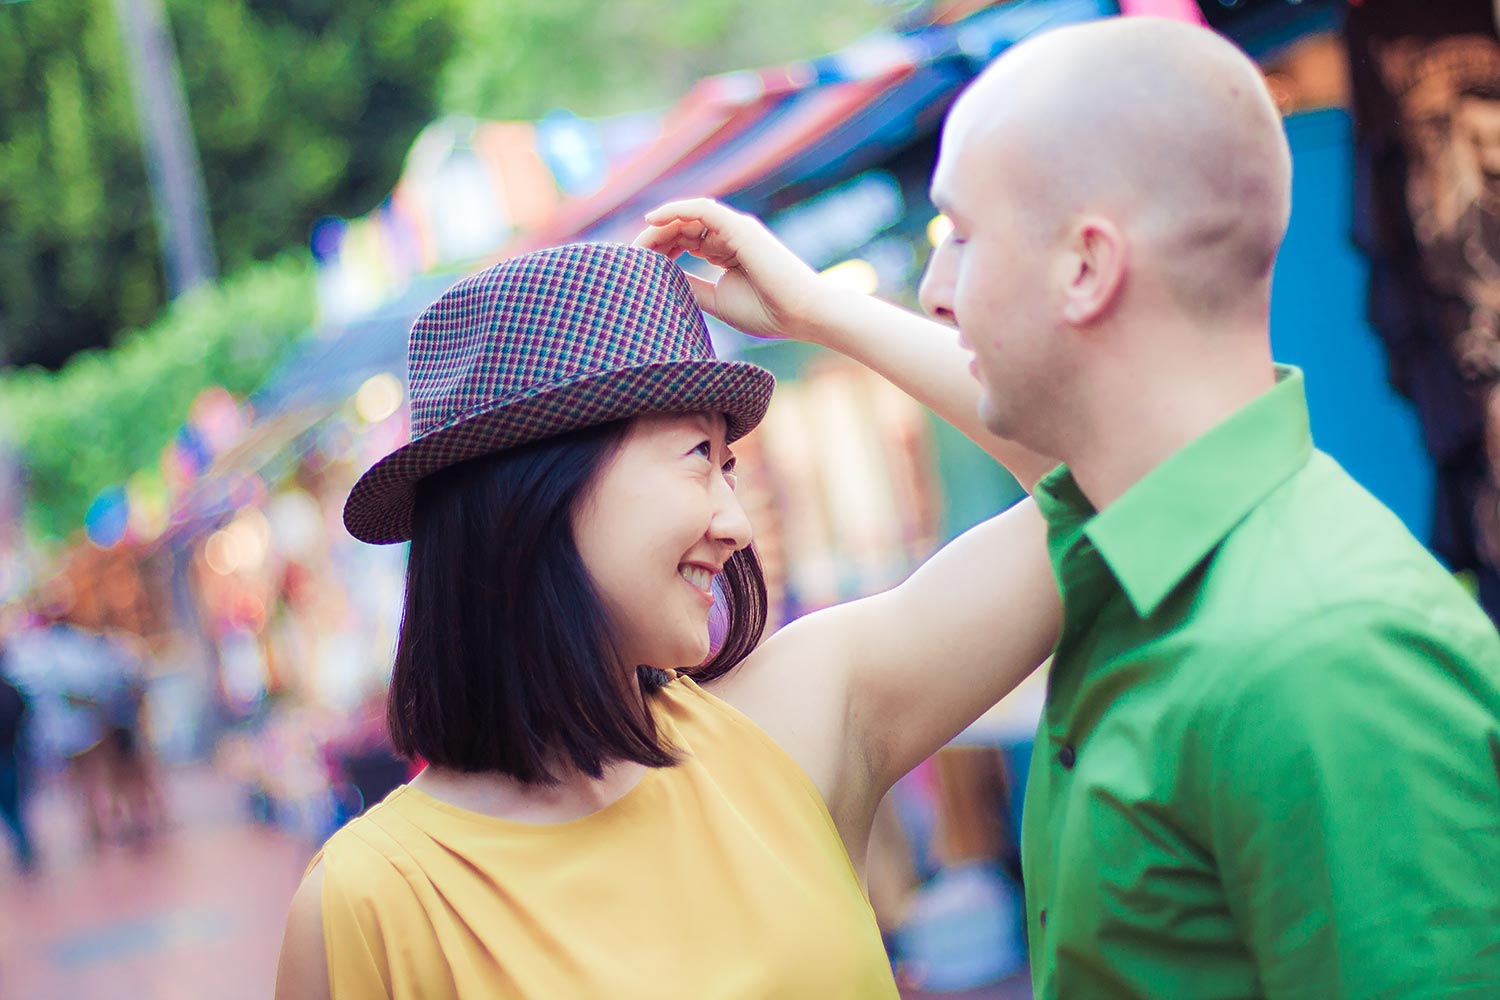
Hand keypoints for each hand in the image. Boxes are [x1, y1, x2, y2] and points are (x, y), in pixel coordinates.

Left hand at [634, 198, 825, 342]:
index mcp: (726, 252)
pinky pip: (700, 209)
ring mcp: (735, 229)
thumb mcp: (717, 300)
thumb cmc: (767, 312)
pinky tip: (651, 221)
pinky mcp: (739, 227)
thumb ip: (691, 288)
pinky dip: (675, 210)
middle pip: (681, 227)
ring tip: (635, 244)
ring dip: (658, 227)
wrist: (802, 314)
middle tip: (627, 256)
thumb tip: (659, 283)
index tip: (635, 266)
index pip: (684, 240)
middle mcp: (729, 236)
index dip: (658, 249)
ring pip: (687, 216)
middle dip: (653, 239)